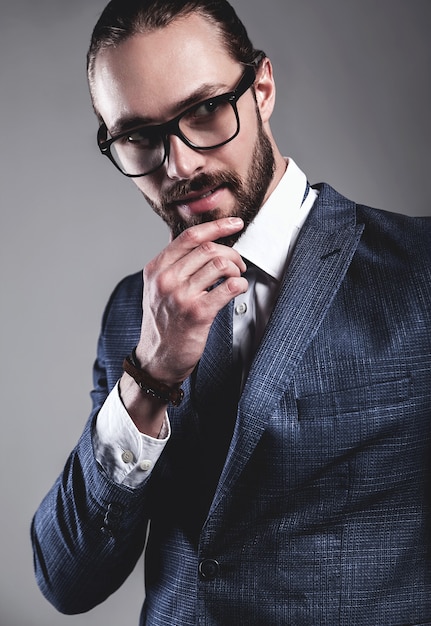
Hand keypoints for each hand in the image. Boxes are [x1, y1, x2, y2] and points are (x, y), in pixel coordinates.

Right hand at [136, 217, 247, 384]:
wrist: (157, 358)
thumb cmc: (162, 323)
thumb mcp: (156, 287)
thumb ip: (172, 262)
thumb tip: (188, 236)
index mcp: (156, 269)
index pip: (189, 236)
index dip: (217, 226)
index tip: (235, 223)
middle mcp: (166, 279)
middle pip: (208, 248)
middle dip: (231, 253)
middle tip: (238, 265)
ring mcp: (181, 296)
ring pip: (220, 264)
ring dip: (236, 269)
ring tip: (235, 278)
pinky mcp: (197, 313)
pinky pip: (228, 287)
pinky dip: (239, 285)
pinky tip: (237, 290)